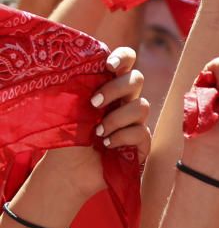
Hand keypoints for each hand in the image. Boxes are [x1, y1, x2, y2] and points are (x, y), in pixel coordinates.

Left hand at [40, 46, 149, 201]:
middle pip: (137, 79)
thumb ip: (81, 88)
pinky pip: (142, 132)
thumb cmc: (66, 138)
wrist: (69, 170)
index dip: (123, 57)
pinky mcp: (142, 142)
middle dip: (115, 89)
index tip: (109, 65)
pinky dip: (122, 137)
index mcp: (108, 87)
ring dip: (116, 119)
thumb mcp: (69, 109)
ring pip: (142, 106)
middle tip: (93, 104)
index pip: (126, 61)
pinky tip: (108, 145)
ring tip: (98, 133)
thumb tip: (89, 68)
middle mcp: (125, 101)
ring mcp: (136, 121)